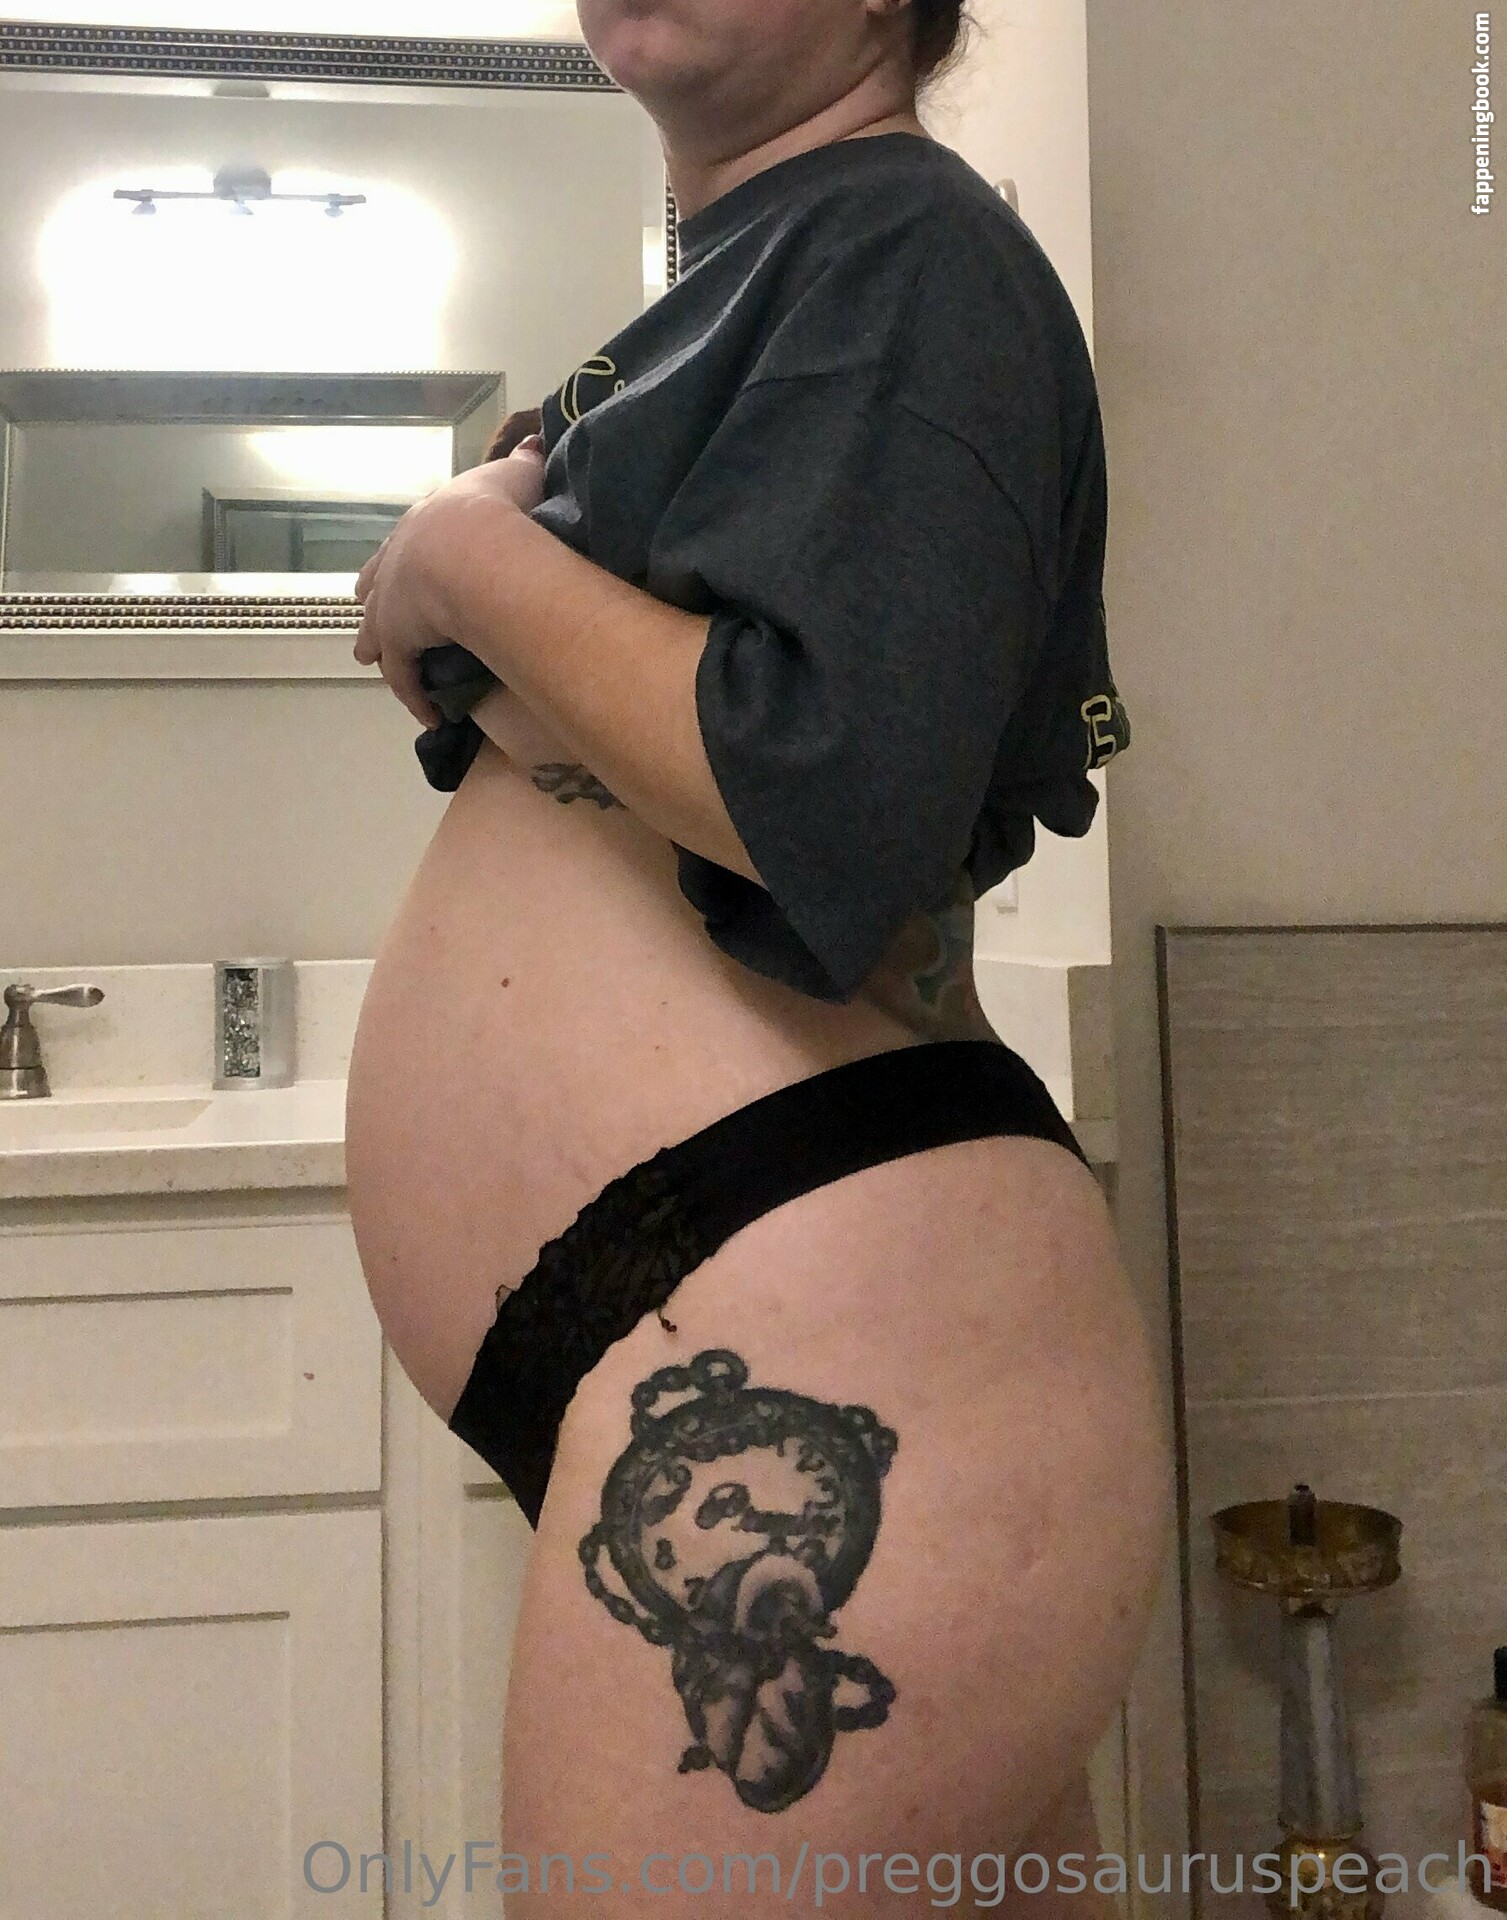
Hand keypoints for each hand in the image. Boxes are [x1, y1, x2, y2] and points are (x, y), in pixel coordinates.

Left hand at [353, 437, 546, 724]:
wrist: (473, 544)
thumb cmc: (498, 509)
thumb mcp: (515, 475)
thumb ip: (523, 464)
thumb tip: (533, 447)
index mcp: (425, 524)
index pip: (407, 542)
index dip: (402, 557)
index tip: (395, 571)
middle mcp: (399, 560)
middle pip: (378, 585)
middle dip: (375, 601)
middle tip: (372, 620)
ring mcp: (393, 602)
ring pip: (377, 631)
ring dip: (377, 648)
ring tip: (374, 662)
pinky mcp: (398, 639)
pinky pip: (404, 676)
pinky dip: (414, 696)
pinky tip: (429, 716)